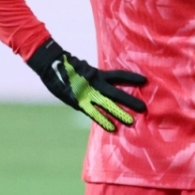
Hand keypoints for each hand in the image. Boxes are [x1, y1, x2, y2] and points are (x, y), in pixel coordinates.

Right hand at [26, 39, 146, 130]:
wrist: (50, 65)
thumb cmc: (65, 66)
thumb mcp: (82, 68)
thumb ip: (93, 76)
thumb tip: (103, 79)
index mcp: (96, 73)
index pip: (118, 75)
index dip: (131, 78)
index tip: (145, 81)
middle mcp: (94, 83)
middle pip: (116, 92)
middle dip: (130, 101)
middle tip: (144, 108)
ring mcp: (86, 93)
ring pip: (106, 104)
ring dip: (119, 114)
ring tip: (132, 122)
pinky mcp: (78, 102)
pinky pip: (93, 113)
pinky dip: (103, 121)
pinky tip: (112, 128)